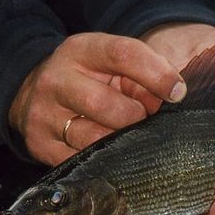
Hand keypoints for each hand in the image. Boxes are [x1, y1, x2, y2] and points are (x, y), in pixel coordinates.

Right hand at [9, 32, 187, 165]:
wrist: (35, 94)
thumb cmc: (91, 80)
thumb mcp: (113, 66)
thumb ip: (144, 77)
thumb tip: (173, 98)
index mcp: (81, 51)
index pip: (122, 54)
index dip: (156, 74)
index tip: (178, 92)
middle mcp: (56, 80)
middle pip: (104, 104)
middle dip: (134, 117)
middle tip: (142, 120)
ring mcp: (44, 114)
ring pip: (93, 140)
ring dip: (120, 144)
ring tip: (126, 138)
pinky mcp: (40, 145)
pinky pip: (82, 163)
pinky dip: (104, 163)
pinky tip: (111, 155)